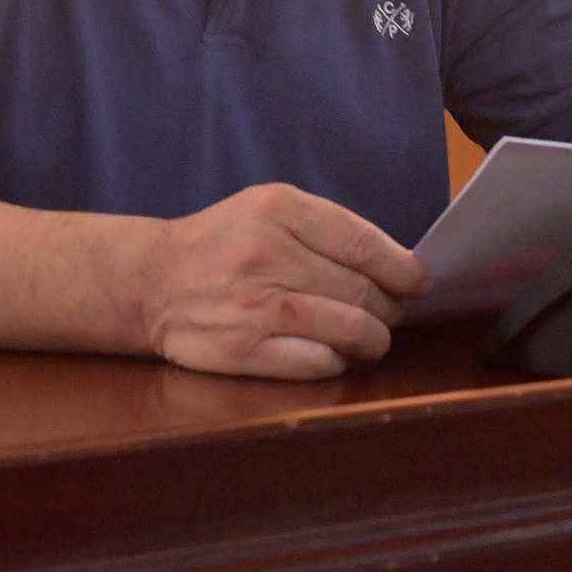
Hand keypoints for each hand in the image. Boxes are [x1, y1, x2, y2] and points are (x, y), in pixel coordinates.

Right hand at [137, 183, 430, 379]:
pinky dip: (337, 361)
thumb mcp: (270, 208)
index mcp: (279, 210)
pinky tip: (333, 352)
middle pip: (362, 292)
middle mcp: (267, 256)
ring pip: (349, 331)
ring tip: (371, 337)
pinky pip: (318, 363)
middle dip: (389, 307)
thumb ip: (328, 229)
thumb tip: (397, 265)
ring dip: (373, 339)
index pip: (364, 244)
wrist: (150, 281)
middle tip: (391, 312)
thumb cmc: (222, 242)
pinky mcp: (241, 351)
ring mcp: (254, 307)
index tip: (420, 281)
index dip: (404, 269)